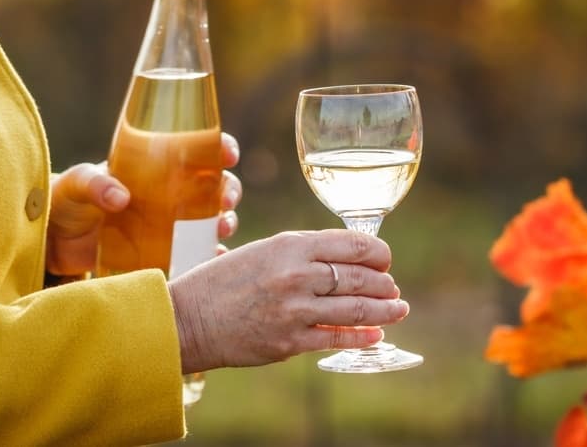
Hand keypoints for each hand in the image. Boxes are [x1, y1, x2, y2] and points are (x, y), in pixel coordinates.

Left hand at [46, 133, 242, 275]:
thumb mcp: (77, 183)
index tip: (227, 154)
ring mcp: (169, 224)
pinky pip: (196, 253)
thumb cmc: (66, 200)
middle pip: (214, 186)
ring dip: (225, 223)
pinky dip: (211, 256)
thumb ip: (96, 183)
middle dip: (229, 190)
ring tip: (221, 230)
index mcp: (155, 165)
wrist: (53, 241)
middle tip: (224, 202)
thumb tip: (121, 197)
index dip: (219, 148)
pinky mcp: (164, 252)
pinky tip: (214, 259)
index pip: (198, 150)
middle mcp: (170, 192)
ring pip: (212, 219)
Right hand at [167, 229, 410, 372]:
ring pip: (357, 309)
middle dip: (385, 283)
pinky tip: (377, 335)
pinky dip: (363, 337)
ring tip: (398, 309)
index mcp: (290, 246)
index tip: (384, 258)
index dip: (378, 252)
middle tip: (393, 287)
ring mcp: (295, 310)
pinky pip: (338, 338)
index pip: (353, 244)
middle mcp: (296, 275)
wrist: (188, 319)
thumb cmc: (224, 281)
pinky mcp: (290, 342)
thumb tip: (347, 259)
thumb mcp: (264, 251)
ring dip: (385, 310)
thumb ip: (303, 252)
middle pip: (361, 277)